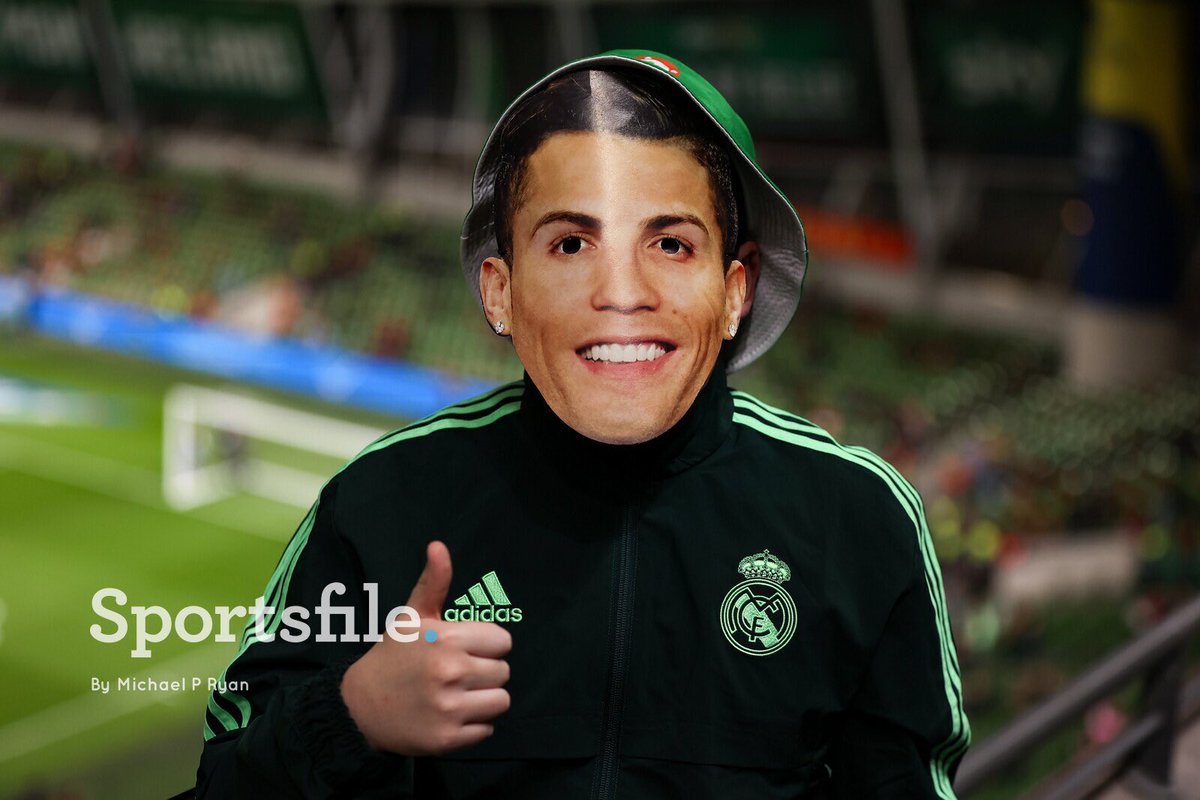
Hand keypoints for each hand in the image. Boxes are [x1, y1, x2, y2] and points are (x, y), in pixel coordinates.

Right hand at [341, 540, 512, 754]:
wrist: (360, 707)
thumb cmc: (393, 656)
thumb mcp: (411, 617)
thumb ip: (433, 582)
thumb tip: (438, 545)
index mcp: (447, 640)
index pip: (503, 641)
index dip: (485, 645)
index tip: (464, 649)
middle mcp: (451, 673)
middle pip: (504, 672)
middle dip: (485, 672)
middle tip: (457, 674)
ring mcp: (449, 709)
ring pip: (500, 701)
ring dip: (483, 699)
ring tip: (457, 694)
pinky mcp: (447, 739)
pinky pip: (486, 730)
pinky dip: (473, 726)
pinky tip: (449, 715)